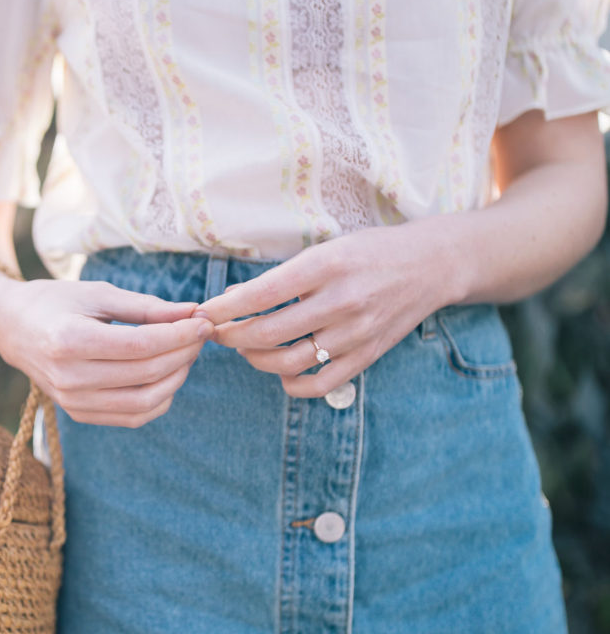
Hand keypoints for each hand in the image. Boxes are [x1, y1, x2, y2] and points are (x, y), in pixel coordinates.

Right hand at [0, 275, 214, 426]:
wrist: (12, 327)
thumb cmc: (55, 302)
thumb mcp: (98, 293)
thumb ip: (146, 306)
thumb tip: (193, 313)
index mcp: (69, 340)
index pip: (141, 345)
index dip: (180, 335)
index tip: (204, 321)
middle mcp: (69, 376)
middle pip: (146, 373)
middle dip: (184, 352)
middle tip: (200, 333)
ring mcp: (72, 401)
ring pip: (144, 402)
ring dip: (177, 378)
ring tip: (187, 353)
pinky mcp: (79, 413)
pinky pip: (132, 417)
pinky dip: (160, 400)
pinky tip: (169, 375)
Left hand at [191, 225, 448, 397]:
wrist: (431, 265)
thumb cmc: (369, 252)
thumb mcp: (326, 249)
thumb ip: (284, 276)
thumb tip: (233, 299)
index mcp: (326, 266)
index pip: (260, 295)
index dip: (223, 308)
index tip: (203, 312)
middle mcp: (340, 302)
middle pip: (267, 333)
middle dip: (230, 335)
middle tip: (216, 332)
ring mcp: (355, 333)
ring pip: (287, 362)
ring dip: (255, 359)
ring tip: (246, 347)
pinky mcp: (367, 356)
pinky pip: (319, 384)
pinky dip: (292, 384)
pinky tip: (281, 373)